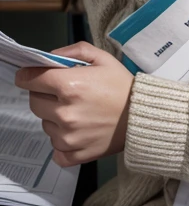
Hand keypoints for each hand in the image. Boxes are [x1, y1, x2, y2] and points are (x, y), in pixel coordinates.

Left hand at [15, 42, 133, 166]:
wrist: (143, 116)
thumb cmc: (123, 86)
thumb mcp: (102, 58)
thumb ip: (74, 51)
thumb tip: (51, 57)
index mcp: (69, 86)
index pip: (30, 80)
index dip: (29, 75)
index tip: (31, 76)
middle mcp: (65, 112)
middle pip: (34, 102)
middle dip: (43, 94)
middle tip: (62, 93)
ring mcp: (68, 136)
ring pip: (45, 124)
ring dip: (54, 117)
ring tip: (78, 111)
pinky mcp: (74, 154)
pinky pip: (55, 148)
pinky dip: (62, 140)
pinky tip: (77, 130)